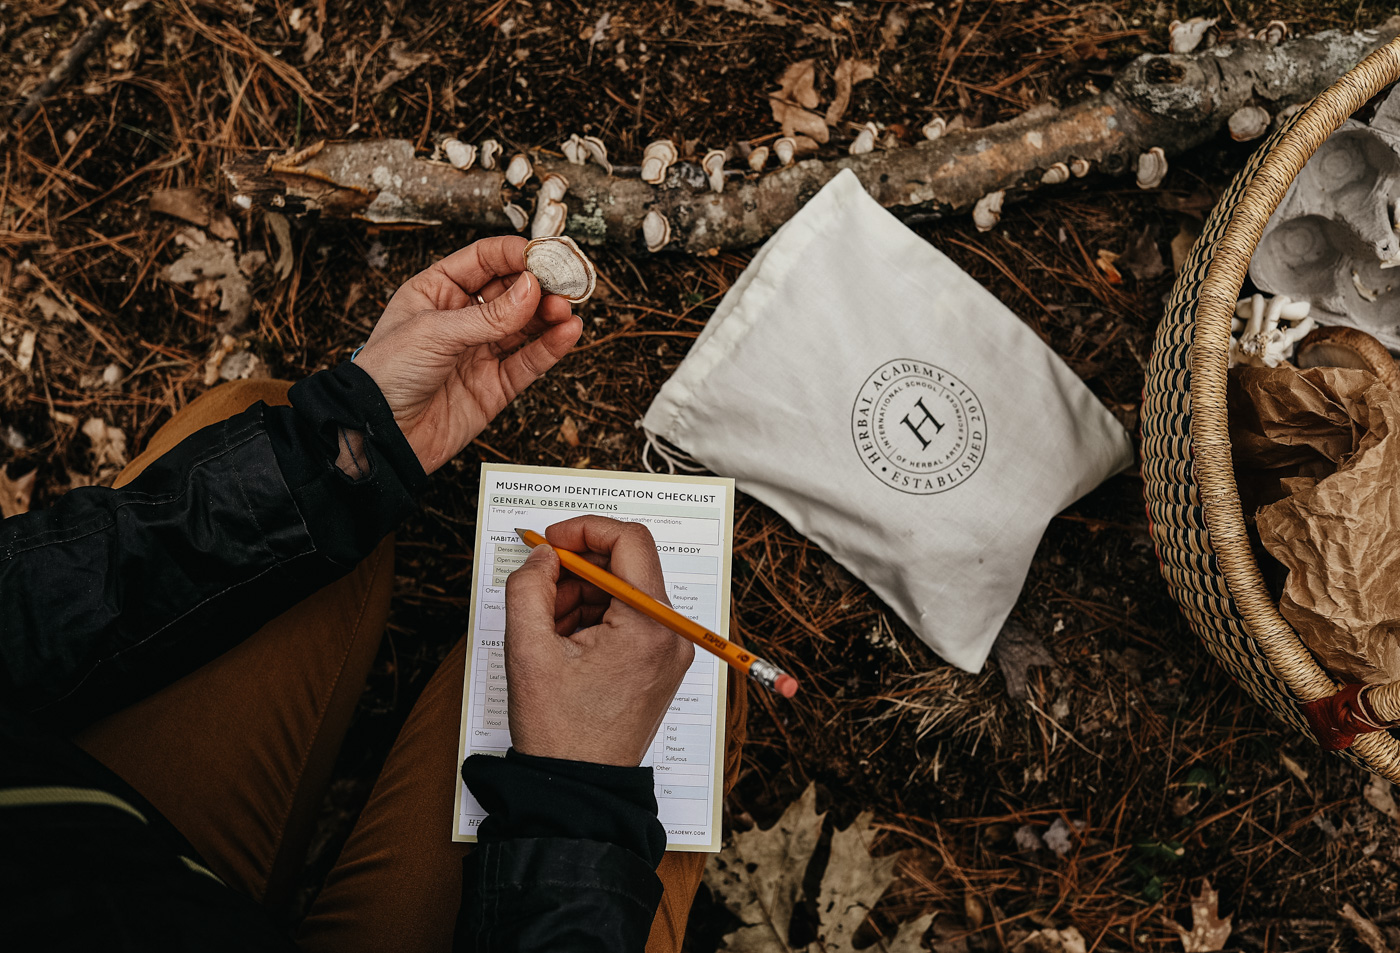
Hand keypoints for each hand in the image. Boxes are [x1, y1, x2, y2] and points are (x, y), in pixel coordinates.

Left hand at [352, 236, 582, 474]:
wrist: (380, 435)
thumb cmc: (386, 375)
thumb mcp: (434, 332)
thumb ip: (489, 315)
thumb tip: (532, 289)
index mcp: (436, 292)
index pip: (483, 261)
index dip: (514, 255)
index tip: (542, 255)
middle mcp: (461, 319)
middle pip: (511, 292)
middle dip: (538, 286)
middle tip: (563, 283)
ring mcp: (479, 353)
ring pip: (525, 327)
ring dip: (548, 316)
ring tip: (566, 309)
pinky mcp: (494, 386)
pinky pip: (528, 362)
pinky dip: (550, 347)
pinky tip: (568, 333)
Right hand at [503, 516, 694, 765]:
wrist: (578, 789)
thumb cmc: (559, 731)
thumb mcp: (528, 650)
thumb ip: (529, 587)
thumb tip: (543, 555)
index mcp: (648, 625)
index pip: (630, 540)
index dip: (585, 529)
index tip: (551, 542)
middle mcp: (671, 633)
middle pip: (627, 565)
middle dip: (577, 569)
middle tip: (538, 592)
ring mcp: (669, 649)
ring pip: (623, 590)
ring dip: (580, 596)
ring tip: (546, 631)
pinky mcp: (659, 662)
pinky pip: (628, 617)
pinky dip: (593, 617)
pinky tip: (563, 644)